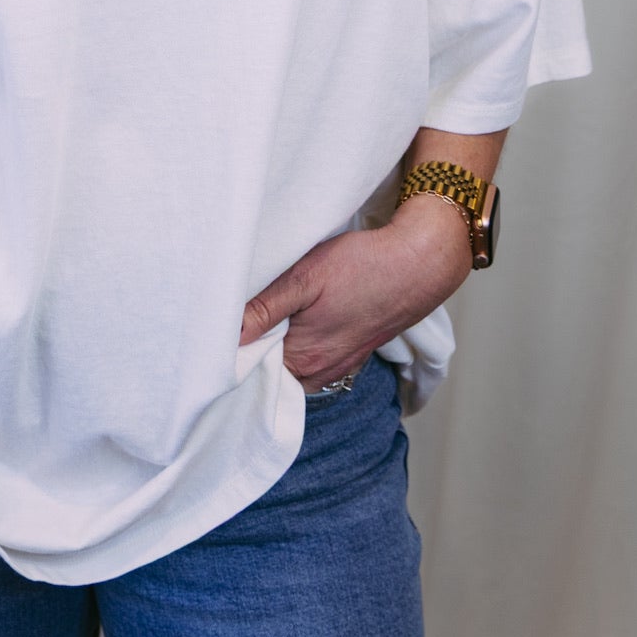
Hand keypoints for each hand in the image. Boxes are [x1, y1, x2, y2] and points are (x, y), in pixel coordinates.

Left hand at [238, 197, 471, 389]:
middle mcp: (319, 373)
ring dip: (276, 343)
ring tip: (265, 314)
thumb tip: (228, 335)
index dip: (231, 349)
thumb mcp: (305, 277)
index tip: (217, 327)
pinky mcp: (349, 354)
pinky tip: (295, 319)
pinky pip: (312, 359)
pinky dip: (298, 343)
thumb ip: (265, 308)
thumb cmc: (363, 267)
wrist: (418, 264)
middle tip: (236, 314)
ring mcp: (336, 366)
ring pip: (290, 363)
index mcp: (303, 359)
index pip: (250, 371)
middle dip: (252, 347)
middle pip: (268, 370)